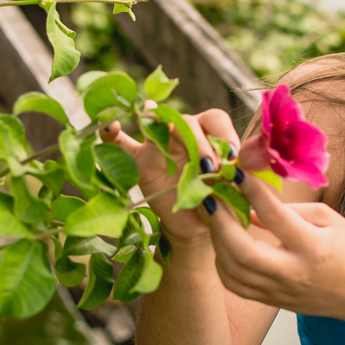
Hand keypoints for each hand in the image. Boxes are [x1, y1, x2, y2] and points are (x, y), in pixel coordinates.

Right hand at [100, 105, 240, 246]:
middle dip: (199, 143)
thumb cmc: (218, 199)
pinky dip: (111, 133)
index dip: (224, 135)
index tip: (232, 159)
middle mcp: (183, 131)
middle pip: (186, 121)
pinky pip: (121, 143)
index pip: (215, 120)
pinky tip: (111, 128)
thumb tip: (234, 171)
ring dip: (161, 131)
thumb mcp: (230, 189)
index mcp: (209, 132)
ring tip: (161, 141)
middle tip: (209, 169)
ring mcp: (158, 143)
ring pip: (155, 123)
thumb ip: (232, 177)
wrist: (196, 224)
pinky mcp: (139, 160)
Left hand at [205, 169, 344, 318]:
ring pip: (233, 271)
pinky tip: (223, 245)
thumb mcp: (329, 220)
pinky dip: (222, 263)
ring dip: (216, 241)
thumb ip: (290, 211)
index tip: (235, 172)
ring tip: (215, 218)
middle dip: (220, 222)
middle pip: (242, 252)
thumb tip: (252, 206)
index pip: (275, 216)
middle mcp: (294, 274)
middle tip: (211, 197)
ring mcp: (281, 292)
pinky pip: (236, 285)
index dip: (251, 191)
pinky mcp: (273, 302)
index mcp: (313, 248)